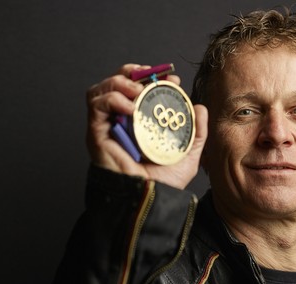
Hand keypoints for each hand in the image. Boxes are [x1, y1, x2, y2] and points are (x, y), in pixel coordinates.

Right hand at [86, 64, 207, 188]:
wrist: (150, 200)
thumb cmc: (165, 183)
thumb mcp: (188, 154)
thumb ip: (197, 132)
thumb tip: (200, 108)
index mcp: (139, 123)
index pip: (138, 90)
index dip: (151, 77)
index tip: (172, 78)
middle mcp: (121, 122)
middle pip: (116, 84)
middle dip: (132, 73)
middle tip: (150, 76)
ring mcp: (108, 127)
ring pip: (102, 90)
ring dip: (120, 82)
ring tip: (138, 91)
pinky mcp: (97, 133)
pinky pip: (96, 105)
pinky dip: (113, 99)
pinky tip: (130, 107)